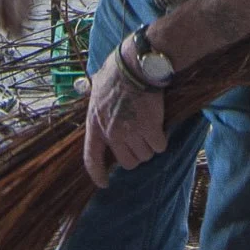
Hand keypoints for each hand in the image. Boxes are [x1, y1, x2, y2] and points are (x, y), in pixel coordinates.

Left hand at [83, 43, 166, 188]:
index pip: (91, 158)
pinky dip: (162, 139)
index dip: (98, 174)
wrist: (135, 65)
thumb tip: (86, 90)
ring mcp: (130, 132)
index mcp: (95, 124)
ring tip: (150, 127)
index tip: (104, 183)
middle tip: (141, 140)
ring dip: (150, 146)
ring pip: (145, 155)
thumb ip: (96, 103)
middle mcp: (111, 133)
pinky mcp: (149, 128)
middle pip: (127, 162)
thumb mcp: (96, 90)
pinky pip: (159, 146)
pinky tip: (160, 126)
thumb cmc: (117, 72)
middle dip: (136, 154)